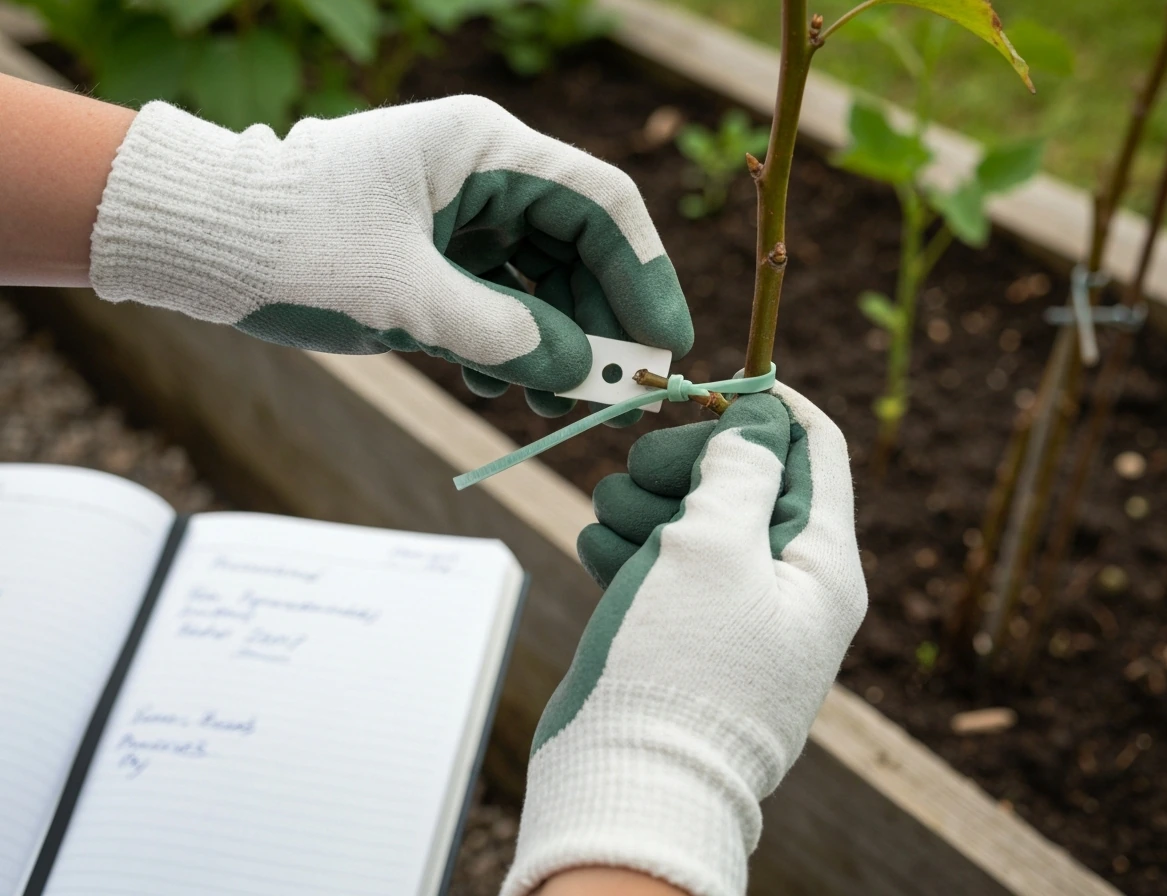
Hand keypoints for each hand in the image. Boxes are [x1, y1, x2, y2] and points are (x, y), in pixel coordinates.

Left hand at [89, 97, 692, 422]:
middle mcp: (482, 173)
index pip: (602, 204)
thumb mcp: (406, 297)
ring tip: (550, 405)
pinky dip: (508, 344)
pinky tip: (492, 383)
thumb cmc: (293, 246)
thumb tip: (584, 371)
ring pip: (542, 280)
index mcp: (484, 149)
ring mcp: (459, 213)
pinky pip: (499, 299)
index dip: (645, 277)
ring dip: (556, 344)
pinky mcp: (436, 252)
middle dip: (601, 323)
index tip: (664, 347)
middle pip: (579, 247)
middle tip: (618, 396)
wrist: (199, 241)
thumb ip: (505, 336)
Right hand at [502, 384, 866, 895]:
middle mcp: (788, 589)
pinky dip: (631, 549)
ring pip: (695, 521)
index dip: (770, 406)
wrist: (631, 787)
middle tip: (639, 463)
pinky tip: (599, 548)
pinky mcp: (685, 638)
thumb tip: (759, 420)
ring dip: (648, 504)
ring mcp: (735, 617)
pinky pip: (665, 569)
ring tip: (609, 517)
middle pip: (746, 481)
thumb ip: (739, 468)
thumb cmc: (684, 666)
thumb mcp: (717, 546)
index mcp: (822, 564)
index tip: (712, 385)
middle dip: (688, 461)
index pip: (817, 451)